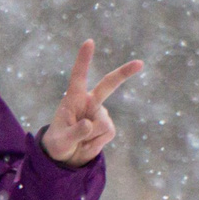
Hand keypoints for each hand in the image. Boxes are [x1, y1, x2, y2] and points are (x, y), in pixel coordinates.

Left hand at [42, 40, 140, 166]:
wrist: (67, 157)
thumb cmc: (58, 144)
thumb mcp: (60, 142)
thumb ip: (74, 132)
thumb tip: (90, 124)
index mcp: (73, 99)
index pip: (78, 76)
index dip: (83, 59)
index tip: (89, 42)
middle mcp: (89, 102)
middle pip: (108, 84)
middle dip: (124, 73)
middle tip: (140, 63)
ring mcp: (101, 114)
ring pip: (102, 125)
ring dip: (89, 138)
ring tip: (79, 142)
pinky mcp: (109, 127)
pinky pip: (107, 134)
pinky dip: (95, 144)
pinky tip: (88, 144)